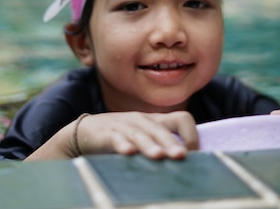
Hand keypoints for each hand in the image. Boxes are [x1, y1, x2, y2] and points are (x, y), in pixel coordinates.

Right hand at [26, 111, 198, 160]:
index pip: (181, 118)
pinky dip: (122, 145)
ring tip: (158, 156)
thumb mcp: (146, 137)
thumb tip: (190, 160)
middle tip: (180, 156)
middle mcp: (142, 121)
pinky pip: (115, 138)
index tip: (193, 153)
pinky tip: (128, 153)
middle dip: (171, 143)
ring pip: (140, 134)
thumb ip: (164, 144)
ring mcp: (124, 126)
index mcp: (156, 121)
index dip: (191, 134)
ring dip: (149, 145)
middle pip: (160, 129)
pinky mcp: (107, 134)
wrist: (86, 132)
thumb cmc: (123, 136)